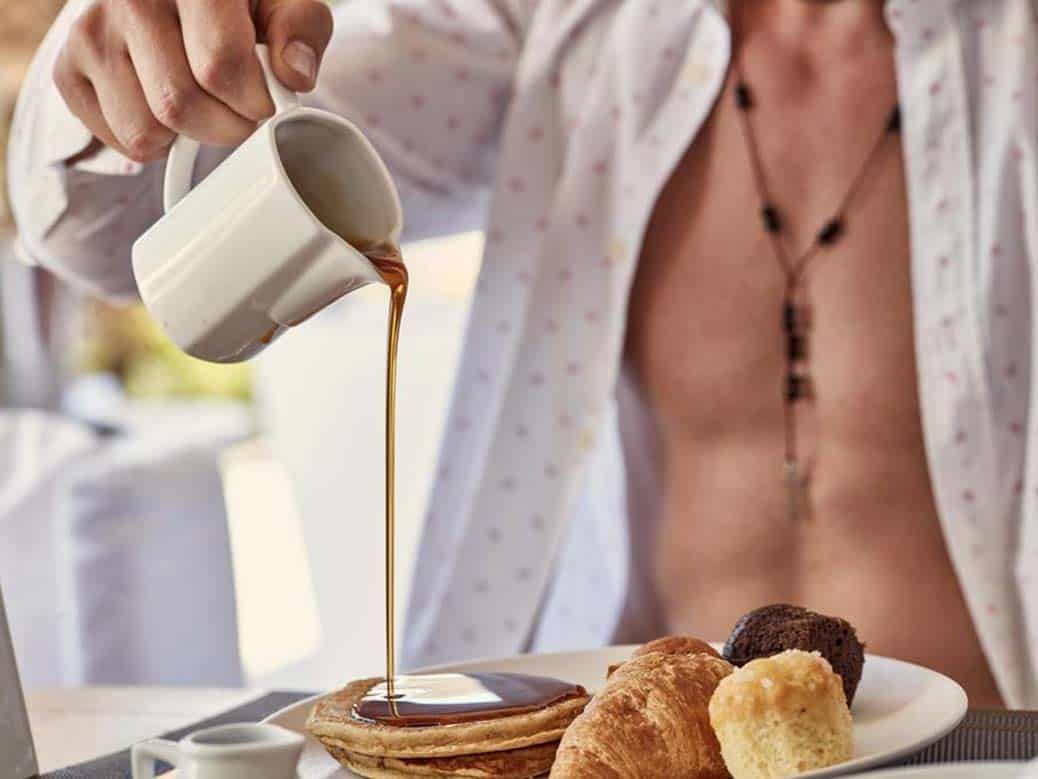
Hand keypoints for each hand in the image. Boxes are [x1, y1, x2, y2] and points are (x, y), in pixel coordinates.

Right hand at [54, 0, 333, 161]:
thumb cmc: (240, 4)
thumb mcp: (283, 2)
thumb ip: (301, 30)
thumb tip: (294, 75)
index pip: (219, 65)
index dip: (254, 101)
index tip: (265, 102)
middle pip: (179, 104)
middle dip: (225, 126)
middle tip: (240, 109)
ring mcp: (90, 32)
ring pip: (145, 130)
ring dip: (187, 135)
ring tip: (202, 101)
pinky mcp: (69, 68)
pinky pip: (119, 139)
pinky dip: (154, 140)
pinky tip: (166, 104)